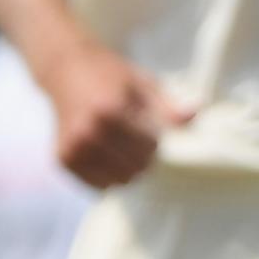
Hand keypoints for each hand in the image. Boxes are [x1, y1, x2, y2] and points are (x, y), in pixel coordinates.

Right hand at [45, 40, 192, 187]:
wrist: (66, 71)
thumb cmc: (111, 76)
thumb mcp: (143, 83)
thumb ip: (168, 106)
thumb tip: (196, 114)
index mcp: (110, 112)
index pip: (150, 147)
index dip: (155, 139)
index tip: (147, 125)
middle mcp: (87, 133)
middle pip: (136, 167)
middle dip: (144, 156)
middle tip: (135, 137)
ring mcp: (72, 149)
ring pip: (119, 181)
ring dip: (128, 169)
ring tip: (121, 146)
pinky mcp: (62, 160)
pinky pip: (98, 187)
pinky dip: (108, 177)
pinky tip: (106, 155)